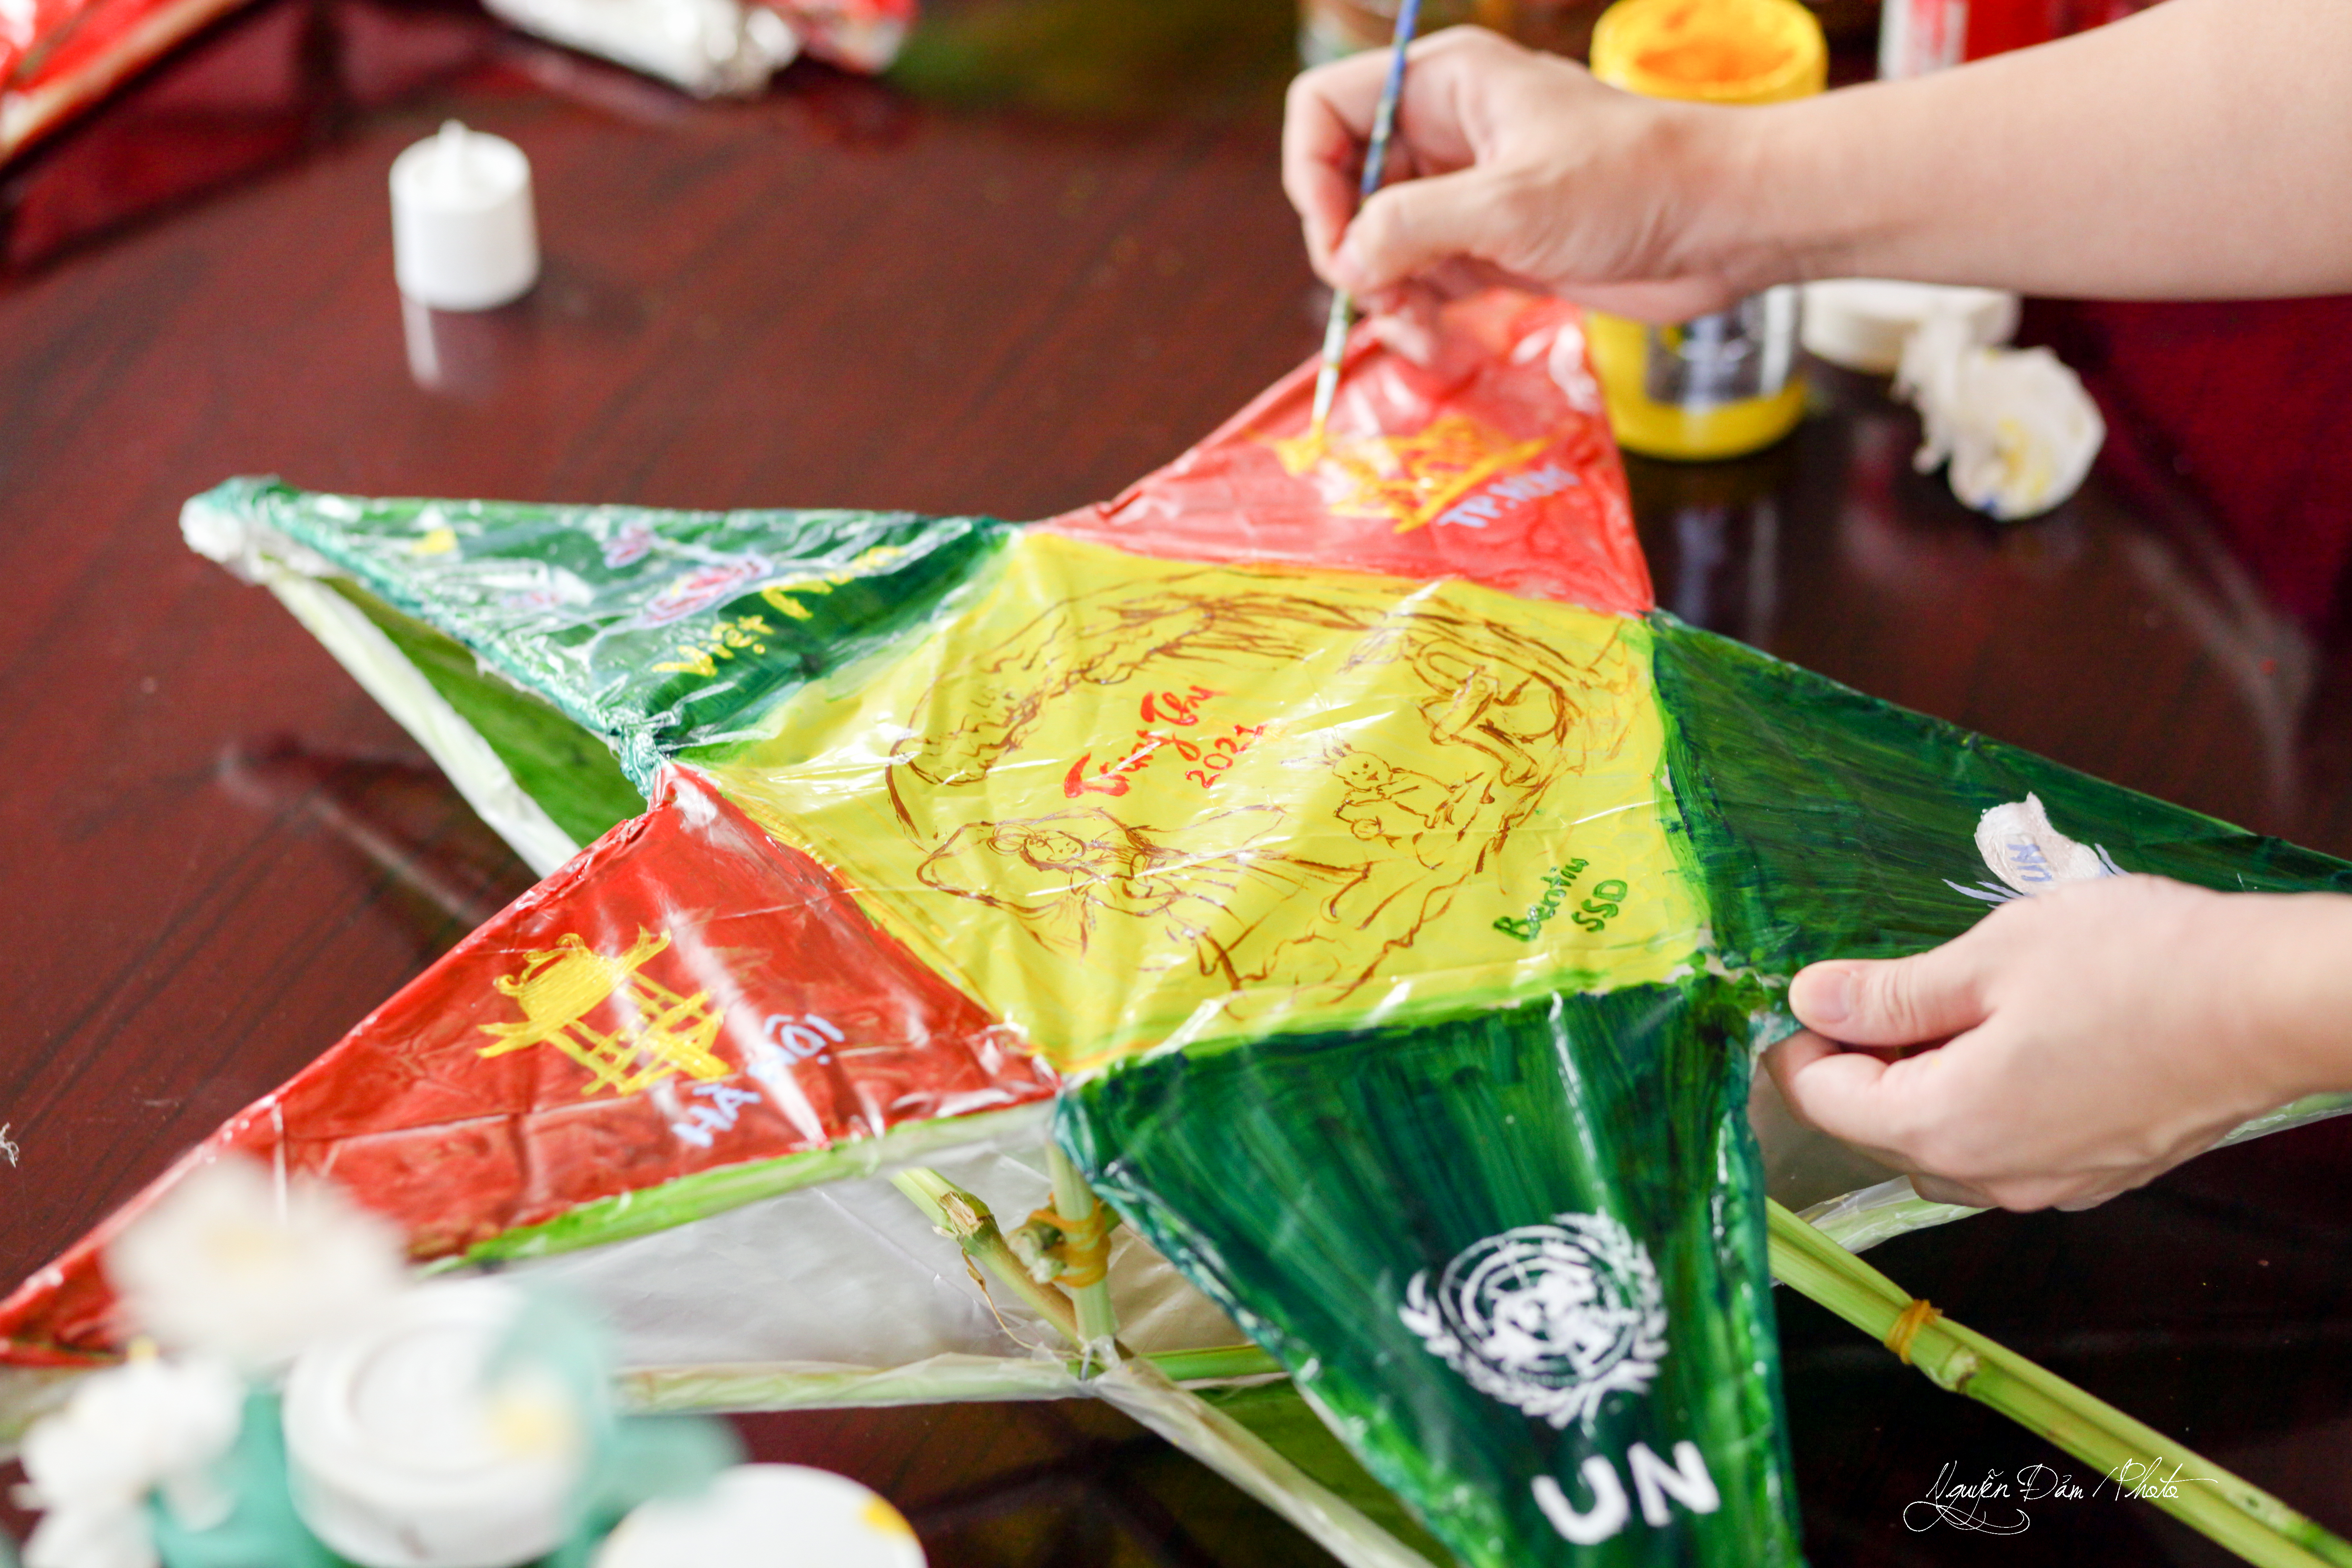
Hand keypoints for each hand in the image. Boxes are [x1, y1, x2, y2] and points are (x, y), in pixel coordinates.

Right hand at [1282, 27, 1760, 323]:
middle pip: (1344, 188)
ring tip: (1419, 332)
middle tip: (1381, 301)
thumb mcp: (1510, 203)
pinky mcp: (1490, 247)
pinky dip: (1417, 315)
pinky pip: (1420, 281)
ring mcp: (1465, 193)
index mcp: (1443, 85)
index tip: (1340, 242)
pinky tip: (1438, 342)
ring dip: (1383, 296)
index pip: (1326, 110)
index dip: (1313, 176)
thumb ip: (1412, 226)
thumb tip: (1345, 262)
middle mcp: (1444, 133)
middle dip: (1352, 252)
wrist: (1724, 226)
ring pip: (1377, 245)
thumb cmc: (1633, 185)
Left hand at [1765, 876, 2351, 1212]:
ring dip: (1926, 1079)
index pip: (1824, 1101)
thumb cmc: (2136, 968)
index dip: (1801, 1043)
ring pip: (1942, 1140)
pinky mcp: (2096, 1172)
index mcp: (1944, 1126)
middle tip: (1885, 985)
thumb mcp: (1989, 959)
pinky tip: (2015, 1033)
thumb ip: (1890, 994)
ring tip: (1956, 1002)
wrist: (2271, 1003)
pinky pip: (2005, 1145)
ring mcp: (2049, 1184)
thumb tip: (1808, 999)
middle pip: (1878, 1128)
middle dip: (1864, 1061)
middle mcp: (1990, 1178)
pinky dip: (1985, 1096)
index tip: (1809, 990)